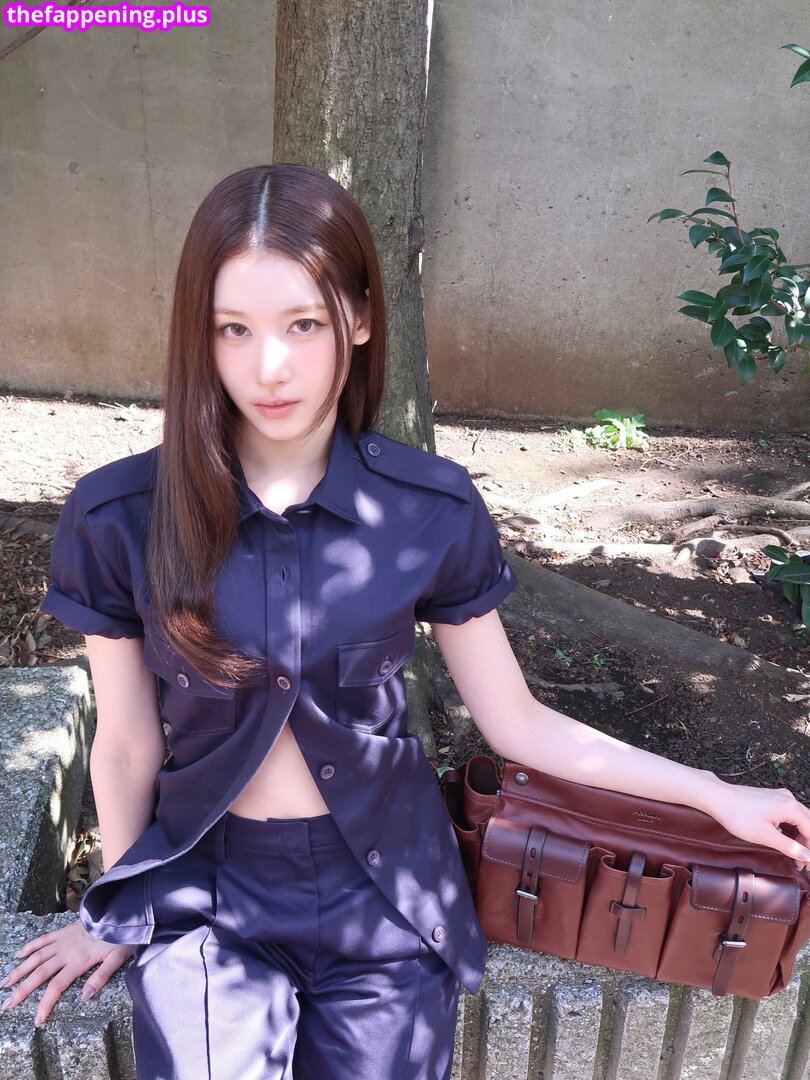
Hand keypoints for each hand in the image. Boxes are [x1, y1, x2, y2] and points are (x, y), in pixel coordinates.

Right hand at [0, 917, 134, 1026]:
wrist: (118, 910)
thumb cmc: (120, 937)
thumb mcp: (117, 959)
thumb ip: (101, 977)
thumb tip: (84, 997)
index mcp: (79, 961)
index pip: (57, 986)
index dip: (46, 1004)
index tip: (37, 1020)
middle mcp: (66, 952)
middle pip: (40, 974)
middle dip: (22, 990)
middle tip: (7, 1004)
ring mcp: (63, 940)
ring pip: (36, 957)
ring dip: (19, 970)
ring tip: (5, 983)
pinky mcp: (63, 931)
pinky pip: (43, 939)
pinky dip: (29, 946)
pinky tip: (18, 955)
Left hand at [705, 780, 809, 871]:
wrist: (717, 798)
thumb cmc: (738, 816)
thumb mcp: (765, 836)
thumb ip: (789, 847)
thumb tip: (807, 856)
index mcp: (791, 807)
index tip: (808, 866)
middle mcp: (789, 798)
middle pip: (809, 824)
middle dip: (808, 845)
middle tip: (803, 864)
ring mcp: (780, 796)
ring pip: (800, 819)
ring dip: (800, 838)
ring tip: (795, 856)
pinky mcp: (772, 798)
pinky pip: (790, 814)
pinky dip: (792, 829)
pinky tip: (787, 841)